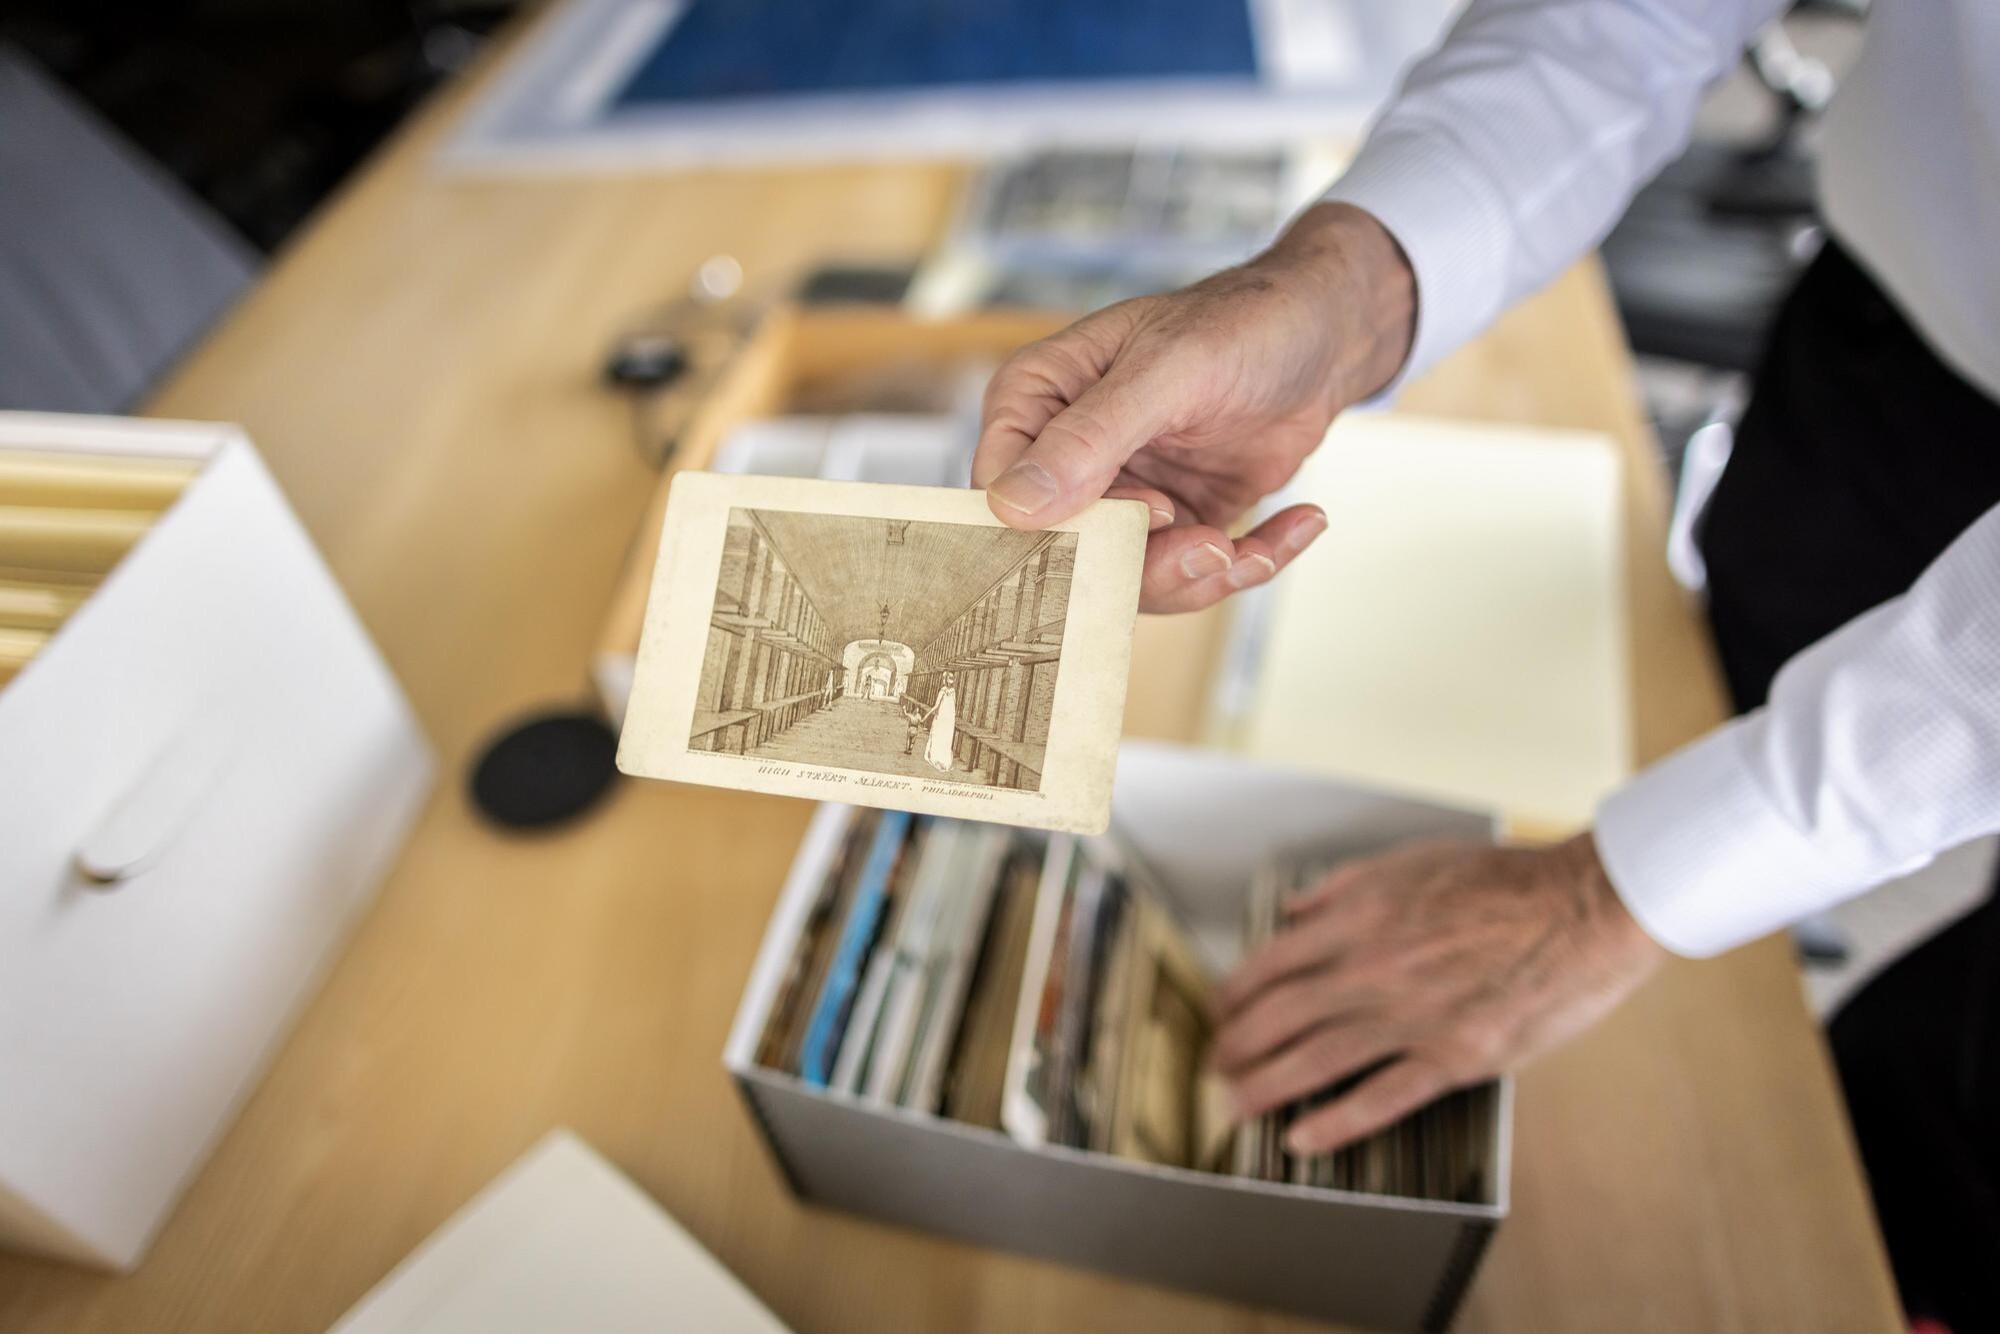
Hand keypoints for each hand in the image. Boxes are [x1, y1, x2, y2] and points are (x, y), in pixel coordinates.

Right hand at [973, 203, 1416, 612]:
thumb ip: (1090, 438)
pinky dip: (1249, 562)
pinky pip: (1193, 572)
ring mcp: (1124, 492)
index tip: (1150, 512)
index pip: (1003, 493)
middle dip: (1146, 564)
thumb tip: (1013, 506)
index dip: (1062, 527)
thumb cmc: (1242, 322)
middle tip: (1211, 544)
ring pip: (1131, 577)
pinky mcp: (1179, 520)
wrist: (1325, 330)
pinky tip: (1298, 523)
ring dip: (1197, 575)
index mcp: (1037, 400)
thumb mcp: (1167, 372)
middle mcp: (1068, 454)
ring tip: (1247, 549)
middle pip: (1070, 550)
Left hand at [1209, 833, 1663, 1153]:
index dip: (1233, 995)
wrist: (1580, 909)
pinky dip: (1334, 1122)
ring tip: (1234, 1104)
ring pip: (1314, 1060)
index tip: (1219, 1013)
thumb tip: (1297, 910)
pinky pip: (1379, 1098)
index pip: (1270, 964)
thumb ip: (1345, 889)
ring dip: (1264, 1086)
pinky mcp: (1452, 1056)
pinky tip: (1301, 1137)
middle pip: (1278, 1017)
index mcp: (1358, 919)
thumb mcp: (1410, 862)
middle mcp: (1370, 970)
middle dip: (1236, 1046)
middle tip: (1215, 1065)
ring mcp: (1409, 1017)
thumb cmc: (1502, 880)